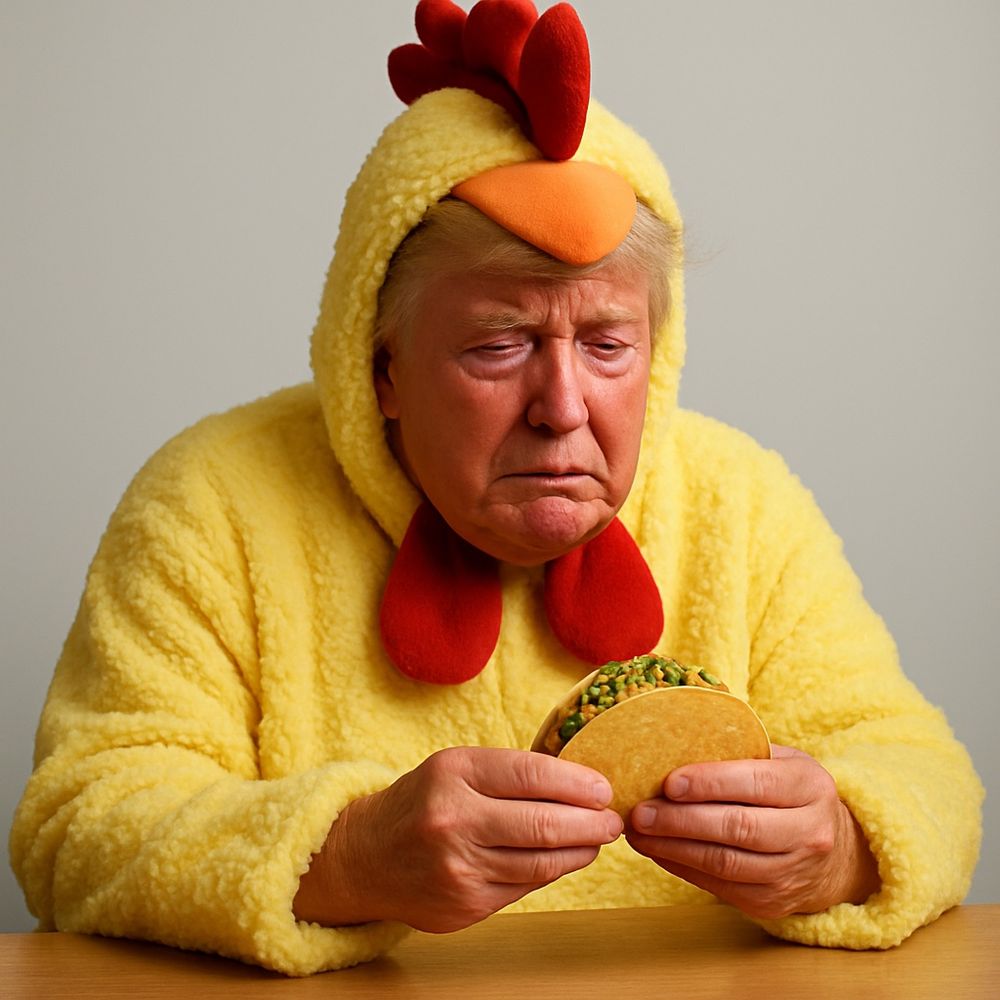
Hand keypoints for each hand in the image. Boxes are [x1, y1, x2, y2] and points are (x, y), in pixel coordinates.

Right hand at [294, 747, 622, 931]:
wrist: (366, 857)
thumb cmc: (423, 802)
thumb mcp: (455, 769)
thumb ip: (508, 774)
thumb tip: (579, 784)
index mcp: (453, 774)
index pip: (532, 774)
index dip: (578, 782)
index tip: (603, 788)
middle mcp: (454, 820)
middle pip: (544, 824)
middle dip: (592, 823)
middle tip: (613, 820)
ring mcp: (459, 868)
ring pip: (542, 863)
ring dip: (580, 851)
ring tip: (597, 839)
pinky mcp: (466, 905)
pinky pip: (524, 887)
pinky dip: (552, 872)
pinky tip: (565, 858)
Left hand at [625, 745, 879, 918]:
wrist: (836, 854)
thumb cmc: (791, 793)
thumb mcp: (782, 761)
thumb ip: (740, 751)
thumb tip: (674, 741)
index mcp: (810, 787)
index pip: (757, 783)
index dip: (711, 783)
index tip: (669, 782)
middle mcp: (809, 833)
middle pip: (738, 828)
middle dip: (681, 820)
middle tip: (641, 812)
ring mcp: (792, 873)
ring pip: (725, 864)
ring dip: (673, 848)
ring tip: (638, 832)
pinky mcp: (772, 903)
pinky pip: (719, 887)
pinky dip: (682, 868)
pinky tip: (657, 851)